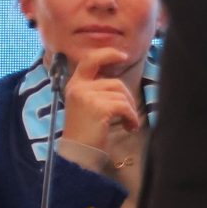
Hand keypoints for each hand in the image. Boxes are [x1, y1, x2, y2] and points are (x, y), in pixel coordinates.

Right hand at [61, 49, 144, 167]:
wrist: (77, 153)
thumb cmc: (85, 131)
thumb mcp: (86, 105)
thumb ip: (96, 90)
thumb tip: (117, 81)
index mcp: (75, 85)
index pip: (90, 60)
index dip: (107, 54)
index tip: (123, 55)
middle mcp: (78, 87)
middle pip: (114, 83)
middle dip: (127, 97)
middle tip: (129, 112)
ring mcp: (87, 96)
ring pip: (121, 95)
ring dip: (129, 110)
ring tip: (127, 124)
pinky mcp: (98, 107)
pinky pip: (124, 106)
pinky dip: (131, 117)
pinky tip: (129, 127)